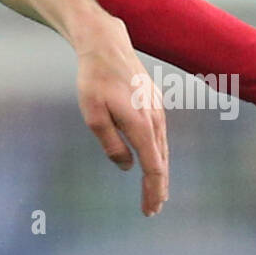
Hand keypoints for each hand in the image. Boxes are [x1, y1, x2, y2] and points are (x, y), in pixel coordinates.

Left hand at [74, 16, 168, 215]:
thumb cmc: (95, 79)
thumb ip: (110, 144)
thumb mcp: (93, 115)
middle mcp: (155, 118)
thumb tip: (126, 166)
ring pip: (162, 148)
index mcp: (142, 125)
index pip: (153, 167)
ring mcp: (157, 108)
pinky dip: (158, 153)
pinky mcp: (153, 101)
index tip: (150, 210)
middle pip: (161, 161)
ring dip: (159, 172)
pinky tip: (152, 160)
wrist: (106, 44)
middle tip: (153, 209)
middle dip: (158, 187)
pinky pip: (159, 134)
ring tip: (155, 191)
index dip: (152, 191)